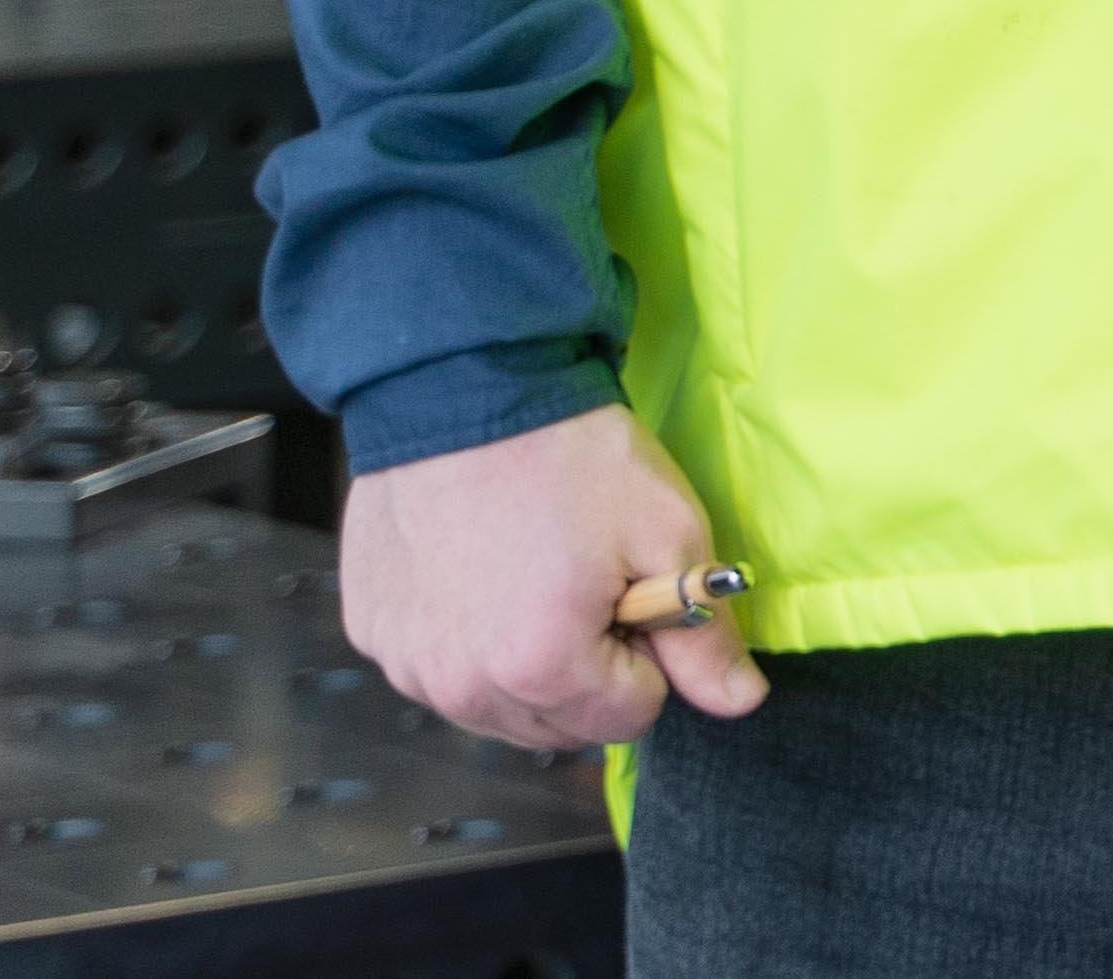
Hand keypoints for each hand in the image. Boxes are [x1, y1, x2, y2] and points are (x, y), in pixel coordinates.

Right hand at [338, 404, 760, 752]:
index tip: (635, 592)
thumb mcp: (668, 534)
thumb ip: (704, 634)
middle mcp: (460, 687)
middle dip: (592, 669)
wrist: (463, 388)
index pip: (630, 716)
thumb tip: (740, 702)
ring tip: (534, 576)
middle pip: (562, 724)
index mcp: (540, 669)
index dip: (650, 655)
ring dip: (528, 665)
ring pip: (498, 709)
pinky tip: (479, 572)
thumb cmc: (572, 458)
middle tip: (590, 583)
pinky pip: (439, 670)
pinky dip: (467, 640)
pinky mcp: (372, 633)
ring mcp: (406, 664)